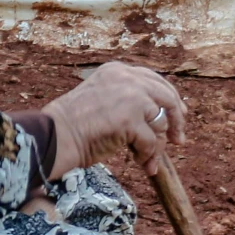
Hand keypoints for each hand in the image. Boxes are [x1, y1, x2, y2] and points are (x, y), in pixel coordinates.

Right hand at [40, 61, 186, 179]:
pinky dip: (149, 155)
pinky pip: (151, 141)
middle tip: (178, 140)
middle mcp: (126, 78)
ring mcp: (131, 97)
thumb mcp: (101, 99)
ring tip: (147, 160)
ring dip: (157, 145)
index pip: (154, 80)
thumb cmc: (72, 124)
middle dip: (176, 120)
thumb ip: (126, 100)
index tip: (178, 114)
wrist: (55, 135)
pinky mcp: (131, 120)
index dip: (169, 98)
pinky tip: (142, 164)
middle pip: (166, 96)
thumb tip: (156, 119)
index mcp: (117, 70)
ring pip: (160, 122)